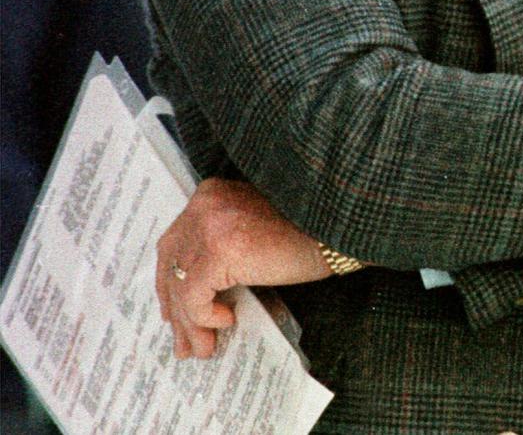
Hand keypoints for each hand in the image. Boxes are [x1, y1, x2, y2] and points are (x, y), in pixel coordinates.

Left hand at [155, 178, 336, 359]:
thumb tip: (195, 295)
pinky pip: (195, 295)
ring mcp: (210, 224)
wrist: (332, 226)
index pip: (174, 244)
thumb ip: (218, 246)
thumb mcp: (249, 231)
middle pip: (172, 265)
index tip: (174, 313)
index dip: (170, 283)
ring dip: (190, 323)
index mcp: (210, 194)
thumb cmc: (301, 232)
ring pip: (181, 285)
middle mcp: (204, 204)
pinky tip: (226, 321)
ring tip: (203, 349)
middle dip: (175, 308)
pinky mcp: (220, 249)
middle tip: (184, 342)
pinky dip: (204, 316)